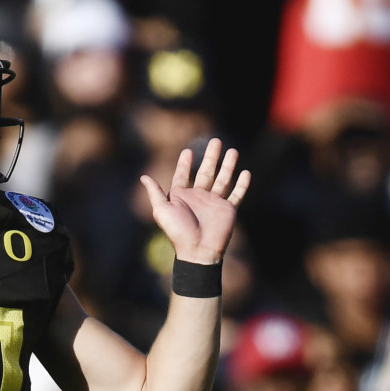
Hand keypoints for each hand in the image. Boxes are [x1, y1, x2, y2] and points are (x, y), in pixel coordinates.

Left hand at [140, 137, 250, 264]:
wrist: (198, 250)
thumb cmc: (178, 231)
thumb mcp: (162, 210)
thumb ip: (155, 192)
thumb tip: (143, 176)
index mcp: (181, 196)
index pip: (182, 175)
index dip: (184, 164)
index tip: (187, 151)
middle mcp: (198, 197)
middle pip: (206, 172)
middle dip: (211, 157)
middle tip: (216, 140)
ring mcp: (214, 203)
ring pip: (223, 179)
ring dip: (228, 165)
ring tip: (233, 150)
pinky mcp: (227, 210)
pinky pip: (236, 194)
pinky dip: (242, 184)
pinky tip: (246, 172)